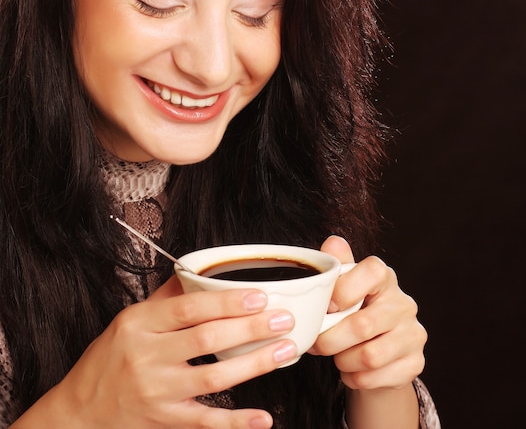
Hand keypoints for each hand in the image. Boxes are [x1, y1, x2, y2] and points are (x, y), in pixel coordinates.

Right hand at [24, 276, 296, 428]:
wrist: (80, 410)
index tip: (260, 295)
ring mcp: (157, 391)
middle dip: (251, 328)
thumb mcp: (131, 320)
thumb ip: (167, 297)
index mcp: (139, 324)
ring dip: (255, 364)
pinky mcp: (165, 420)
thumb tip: (200, 270)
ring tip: (286, 350)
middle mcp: (146, 356)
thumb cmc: (111, 357)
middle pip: (207, 339)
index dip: (227, 302)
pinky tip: (263, 417)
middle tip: (284, 319)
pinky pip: (206, 421)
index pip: (189, 308)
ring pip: (213, 376)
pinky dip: (236, 422)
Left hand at [311, 236, 426, 390]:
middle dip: (330, 339)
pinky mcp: (415, 363)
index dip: (345, 289)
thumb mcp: (343, 290)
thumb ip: (337, 267)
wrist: (377, 355)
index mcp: (385, 278)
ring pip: (369, 356)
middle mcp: (404, 303)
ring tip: (337, 356)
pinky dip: (355, 378)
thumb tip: (333, 242)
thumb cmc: (353, 314)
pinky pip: (375, 377)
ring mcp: (413, 334)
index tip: (328, 306)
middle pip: (363, 325)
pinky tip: (352, 370)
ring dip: (343, 361)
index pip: (373, 270)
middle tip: (318, 343)